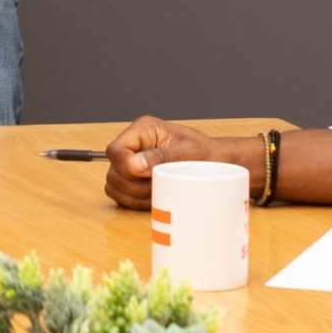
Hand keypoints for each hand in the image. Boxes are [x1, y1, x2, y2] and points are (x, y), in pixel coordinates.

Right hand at [101, 116, 261, 211]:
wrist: (218, 166)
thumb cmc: (207, 155)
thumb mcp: (188, 152)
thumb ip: (160, 156)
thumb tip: (134, 165)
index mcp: (142, 130)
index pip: (115, 150)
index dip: (125, 167)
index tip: (146, 175)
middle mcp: (133, 145)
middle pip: (113, 172)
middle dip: (134, 185)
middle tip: (158, 185)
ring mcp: (131, 164)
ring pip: (115, 186)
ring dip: (135, 196)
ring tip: (160, 191)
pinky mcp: (133, 181)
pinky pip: (121, 197)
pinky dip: (135, 202)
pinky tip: (155, 197)